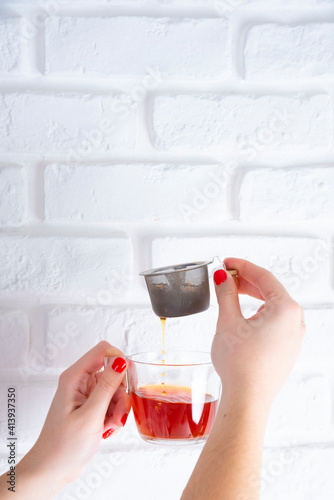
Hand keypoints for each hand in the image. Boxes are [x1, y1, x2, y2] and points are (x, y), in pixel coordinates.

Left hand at [24, 341, 130, 487]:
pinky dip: (115, 415)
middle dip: (121, 393)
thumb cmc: (64, 446)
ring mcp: (87, 394)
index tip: (125, 382)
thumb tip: (120, 360)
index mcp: (74, 377)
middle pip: (113, 372)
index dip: (118, 362)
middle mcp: (80, 381)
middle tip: (118, 413)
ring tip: (110, 425)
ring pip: (116, 389)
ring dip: (119, 407)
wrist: (53, 469)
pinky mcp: (92, 405)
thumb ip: (107, 386)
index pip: (103, 350)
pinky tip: (107, 428)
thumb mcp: (91, 415)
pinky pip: (112, 402)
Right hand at [212, 258, 304, 409]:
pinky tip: (243, 315)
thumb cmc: (241, 364)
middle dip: (247, 281)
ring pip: (273, 306)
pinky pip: (275, 322)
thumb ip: (226, 293)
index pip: (264, 277)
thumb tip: (223, 278)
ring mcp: (294, 336)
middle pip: (270, 290)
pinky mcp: (287, 349)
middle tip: (226, 276)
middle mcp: (296, 321)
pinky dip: (259, 313)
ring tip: (232, 293)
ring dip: (253, 297)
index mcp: (286, 309)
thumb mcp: (228, 321)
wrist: (247, 399)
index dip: (242, 266)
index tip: (227, 262)